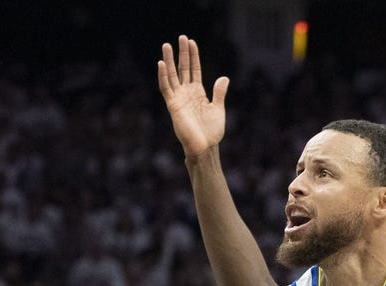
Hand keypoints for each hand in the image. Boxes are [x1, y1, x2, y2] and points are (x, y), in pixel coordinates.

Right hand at [158, 34, 228, 157]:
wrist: (205, 146)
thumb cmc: (212, 132)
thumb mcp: (218, 109)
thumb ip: (219, 93)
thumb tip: (224, 78)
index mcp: (198, 93)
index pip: (194, 70)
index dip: (193, 56)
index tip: (191, 42)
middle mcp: (187, 93)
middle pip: (183, 68)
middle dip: (182, 53)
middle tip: (181, 38)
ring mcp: (179, 98)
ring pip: (171, 75)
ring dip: (169, 60)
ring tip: (166, 45)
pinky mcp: (173, 105)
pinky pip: (166, 88)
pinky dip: (163, 76)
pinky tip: (161, 64)